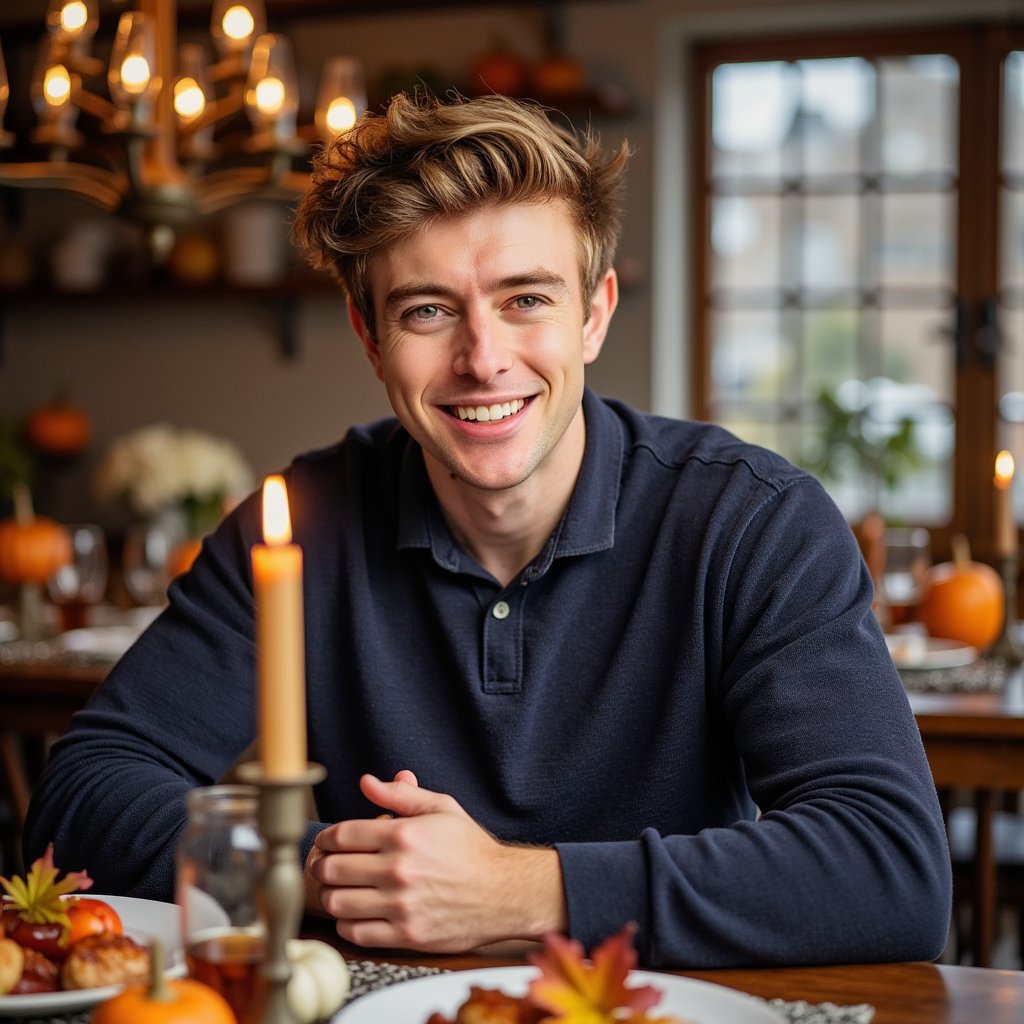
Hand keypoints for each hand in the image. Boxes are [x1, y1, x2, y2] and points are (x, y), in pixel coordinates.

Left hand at [305, 771, 565, 951]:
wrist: (504, 892)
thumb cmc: (472, 850)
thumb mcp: (441, 809)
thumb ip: (401, 794)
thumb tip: (367, 782)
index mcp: (404, 834)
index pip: (341, 835)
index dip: (327, 838)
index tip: (329, 842)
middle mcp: (399, 870)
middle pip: (331, 869)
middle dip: (323, 865)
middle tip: (327, 866)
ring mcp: (401, 905)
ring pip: (336, 903)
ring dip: (331, 895)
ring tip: (340, 889)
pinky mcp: (406, 935)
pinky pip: (355, 932)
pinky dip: (347, 922)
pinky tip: (357, 911)